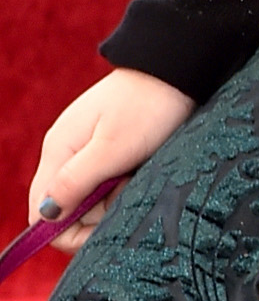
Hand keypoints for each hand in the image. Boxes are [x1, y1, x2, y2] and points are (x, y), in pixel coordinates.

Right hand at [30, 69, 193, 251]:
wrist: (176, 70)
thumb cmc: (147, 106)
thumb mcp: (111, 149)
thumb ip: (75, 183)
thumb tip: (44, 216)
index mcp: (58, 151)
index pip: (40, 212)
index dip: (67, 231)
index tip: (102, 227)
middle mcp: (66, 153)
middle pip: (68, 208)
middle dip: (98, 212)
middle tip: (125, 188)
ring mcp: (86, 150)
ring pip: (91, 197)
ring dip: (114, 197)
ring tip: (136, 174)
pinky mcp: (108, 148)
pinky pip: (107, 182)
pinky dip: (123, 184)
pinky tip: (139, 169)